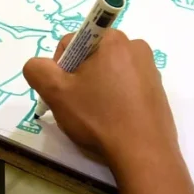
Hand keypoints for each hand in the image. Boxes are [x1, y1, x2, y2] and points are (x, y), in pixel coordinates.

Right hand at [23, 30, 177, 160]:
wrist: (143, 154)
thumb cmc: (98, 118)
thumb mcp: (56, 93)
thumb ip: (37, 70)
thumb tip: (39, 65)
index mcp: (112, 39)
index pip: (71, 43)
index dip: (60, 69)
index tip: (65, 92)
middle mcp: (135, 46)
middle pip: (90, 55)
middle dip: (79, 77)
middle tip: (78, 105)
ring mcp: (149, 68)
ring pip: (107, 71)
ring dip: (96, 87)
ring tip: (96, 115)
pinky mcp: (156, 88)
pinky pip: (125, 84)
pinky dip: (115, 97)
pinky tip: (112, 118)